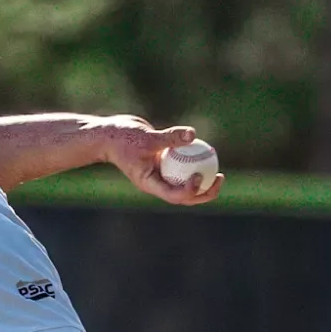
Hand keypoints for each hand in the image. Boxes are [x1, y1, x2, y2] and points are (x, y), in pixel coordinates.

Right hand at [99, 117, 222, 205]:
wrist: (110, 134)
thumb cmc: (123, 138)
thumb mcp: (147, 138)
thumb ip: (169, 137)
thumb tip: (193, 134)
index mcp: (150, 184)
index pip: (173, 195)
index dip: (190, 191)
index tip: (200, 176)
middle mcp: (157, 183)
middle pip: (184, 197)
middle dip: (204, 193)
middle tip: (219, 179)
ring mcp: (161, 175)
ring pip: (186, 185)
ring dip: (204, 183)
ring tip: (220, 174)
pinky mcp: (164, 164)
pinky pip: (183, 168)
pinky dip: (195, 164)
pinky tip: (208, 154)